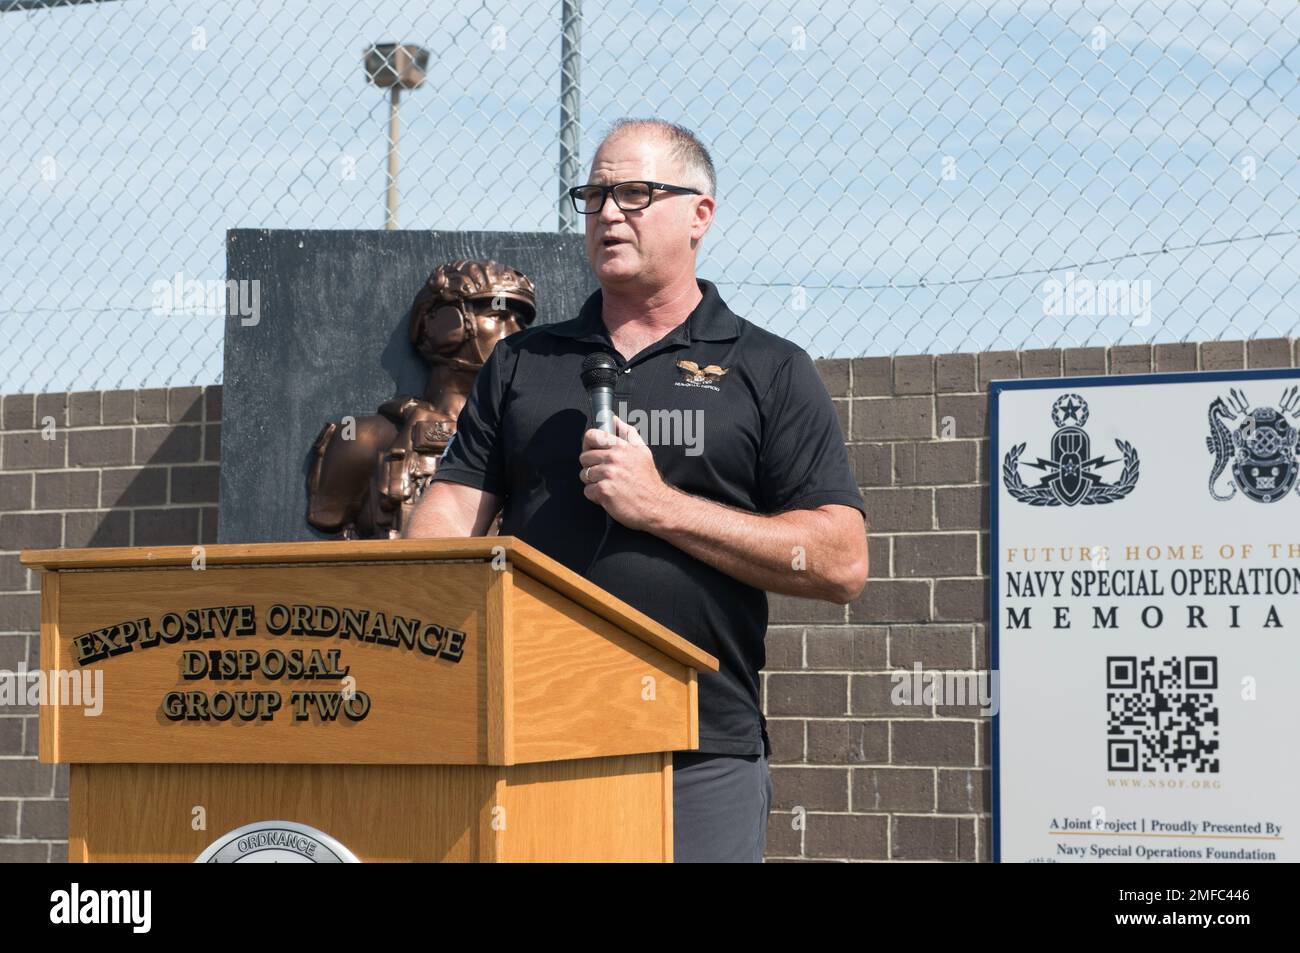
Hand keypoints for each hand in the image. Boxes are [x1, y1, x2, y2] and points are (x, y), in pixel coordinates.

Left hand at [578, 415, 673, 530]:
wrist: (656, 506)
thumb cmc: (648, 480)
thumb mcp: (642, 451)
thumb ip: (627, 432)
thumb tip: (613, 419)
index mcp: (622, 447)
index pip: (592, 436)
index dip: (588, 444)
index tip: (592, 452)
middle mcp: (614, 458)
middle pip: (584, 457)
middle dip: (591, 467)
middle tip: (604, 474)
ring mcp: (608, 474)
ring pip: (584, 474)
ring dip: (593, 482)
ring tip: (609, 485)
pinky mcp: (604, 491)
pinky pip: (587, 490)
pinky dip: (595, 496)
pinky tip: (609, 496)